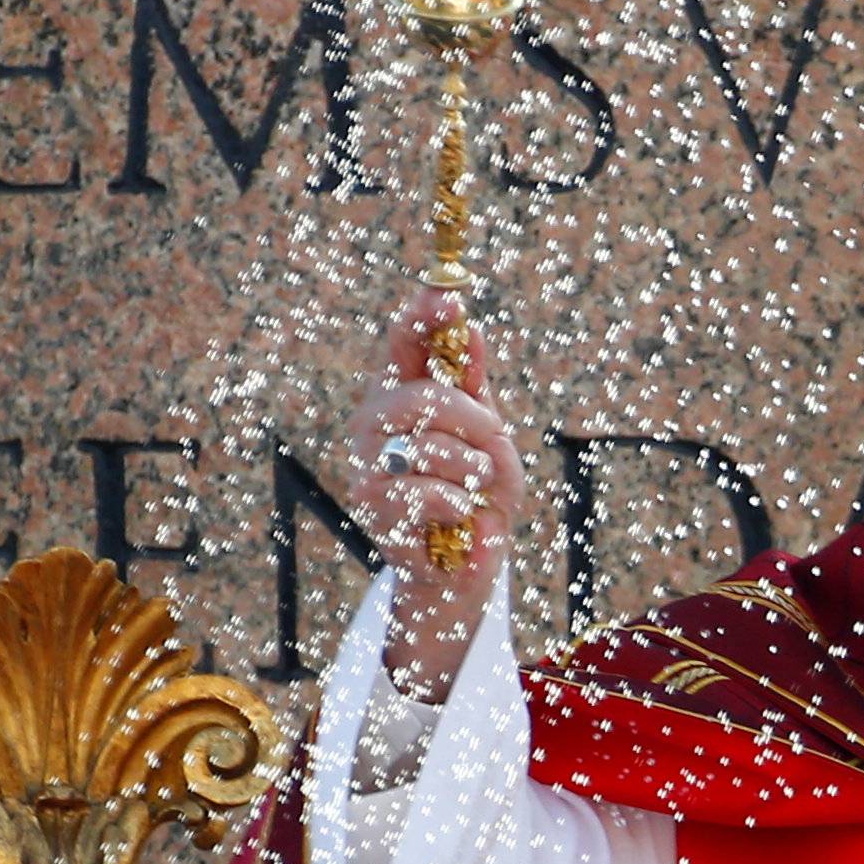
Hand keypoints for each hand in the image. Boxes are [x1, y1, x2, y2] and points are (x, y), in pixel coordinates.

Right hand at [345, 289, 525, 697]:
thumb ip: (477, 387)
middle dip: (471, 419)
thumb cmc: (479, 493)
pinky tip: (460, 514)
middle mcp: (377, 423)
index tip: (451, 299)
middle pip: (419, 397)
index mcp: (405, 394)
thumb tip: (472, 331)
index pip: (403, 342)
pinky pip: (419, 492)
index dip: (423, 316)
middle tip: (494, 438)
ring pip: (423, 448)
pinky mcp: (371, 508)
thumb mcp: (492, 437)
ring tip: (476, 488)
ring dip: (468, 469)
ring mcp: (369, 463)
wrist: (469, 563)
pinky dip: (454, 503)